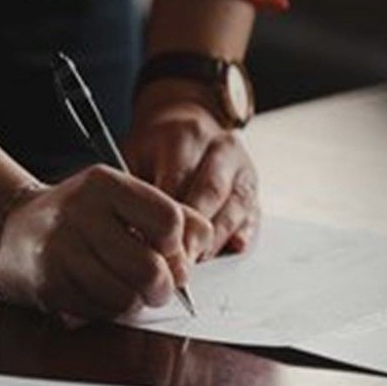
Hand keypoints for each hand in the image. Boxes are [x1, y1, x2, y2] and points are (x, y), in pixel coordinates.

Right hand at [0, 165, 211, 319]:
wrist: (12, 228)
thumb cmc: (80, 217)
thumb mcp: (122, 199)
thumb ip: (170, 215)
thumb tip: (199, 250)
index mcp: (106, 184)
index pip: (169, 220)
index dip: (178, 246)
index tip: (170, 252)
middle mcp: (81, 213)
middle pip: (150, 268)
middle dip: (163, 288)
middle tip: (159, 287)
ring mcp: (61, 249)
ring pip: (126, 297)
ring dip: (134, 303)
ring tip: (126, 290)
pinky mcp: (49, 283)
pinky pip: (99, 312)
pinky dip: (107, 311)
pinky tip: (97, 294)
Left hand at [124, 82, 260, 257]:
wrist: (188, 122)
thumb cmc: (156, 147)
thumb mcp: (137, 155)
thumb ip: (138, 190)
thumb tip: (133, 234)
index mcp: (186, 135)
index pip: (178, 181)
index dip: (166, 219)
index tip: (152, 247)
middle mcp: (221, 147)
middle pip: (210, 194)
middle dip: (192, 233)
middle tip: (176, 263)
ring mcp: (242, 166)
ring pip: (234, 207)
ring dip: (215, 239)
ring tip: (195, 262)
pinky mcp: (253, 187)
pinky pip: (252, 214)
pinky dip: (242, 235)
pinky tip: (231, 249)